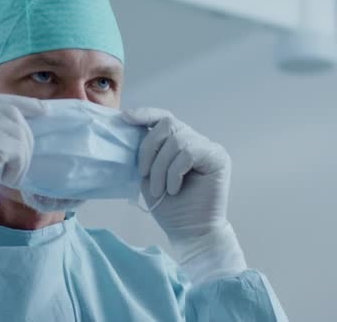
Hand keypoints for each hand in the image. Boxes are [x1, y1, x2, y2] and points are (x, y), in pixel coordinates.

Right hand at [0, 93, 46, 222]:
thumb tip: (25, 118)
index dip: (21, 103)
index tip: (42, 109)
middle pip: (10, 112)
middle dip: (25, 137)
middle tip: (20, 163)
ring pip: (17, 132)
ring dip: (21, 157)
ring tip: (7, 175)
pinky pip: (16, 150)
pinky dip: (18, 168)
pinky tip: (3, 181)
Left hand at [122, 108, 230, 241]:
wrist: (189, 231)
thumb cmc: (168, 206)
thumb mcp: (148, 175)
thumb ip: (145, 153)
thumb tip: (129, 129)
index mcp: (177, 141)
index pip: (163, 117)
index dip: (145, 114)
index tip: (126, 118)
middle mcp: (195, 139)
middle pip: (167, 125)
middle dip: (149, 149)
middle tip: (144, 175)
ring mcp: (208, 147)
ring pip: (176, 141)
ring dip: (161, 168)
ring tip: (160, 190)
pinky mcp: (218, 157)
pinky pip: (188, 153)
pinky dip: (174, 173)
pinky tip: (174, 189)